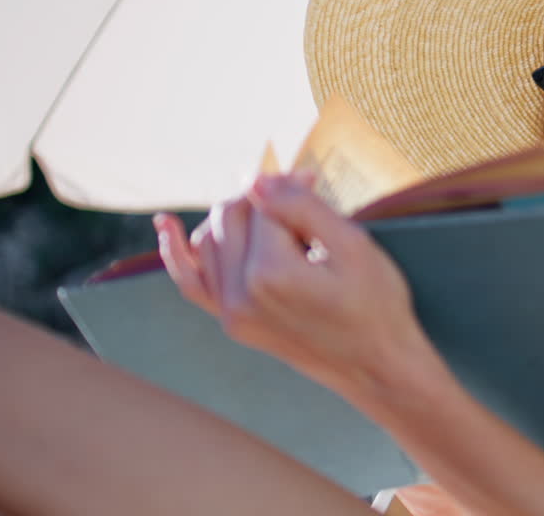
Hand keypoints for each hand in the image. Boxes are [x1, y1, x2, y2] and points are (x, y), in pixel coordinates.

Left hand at [153, 173, 426, 394]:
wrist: (378, 367)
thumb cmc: (376, 304)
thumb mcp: (352, 245)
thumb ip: (300, 206)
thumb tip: (255, 179)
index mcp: (270, 273)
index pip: (264, 204)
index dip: (289, 184)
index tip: (312, 177)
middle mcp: (240, 295)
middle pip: (231, 217)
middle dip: (261, 197)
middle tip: (299, 189)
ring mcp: (231, 313)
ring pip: (210, 240)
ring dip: (235, 216)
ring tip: (274, 212)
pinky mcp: (233, 323)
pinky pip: (191, 282)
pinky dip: (176, 252)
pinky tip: (165, 224)